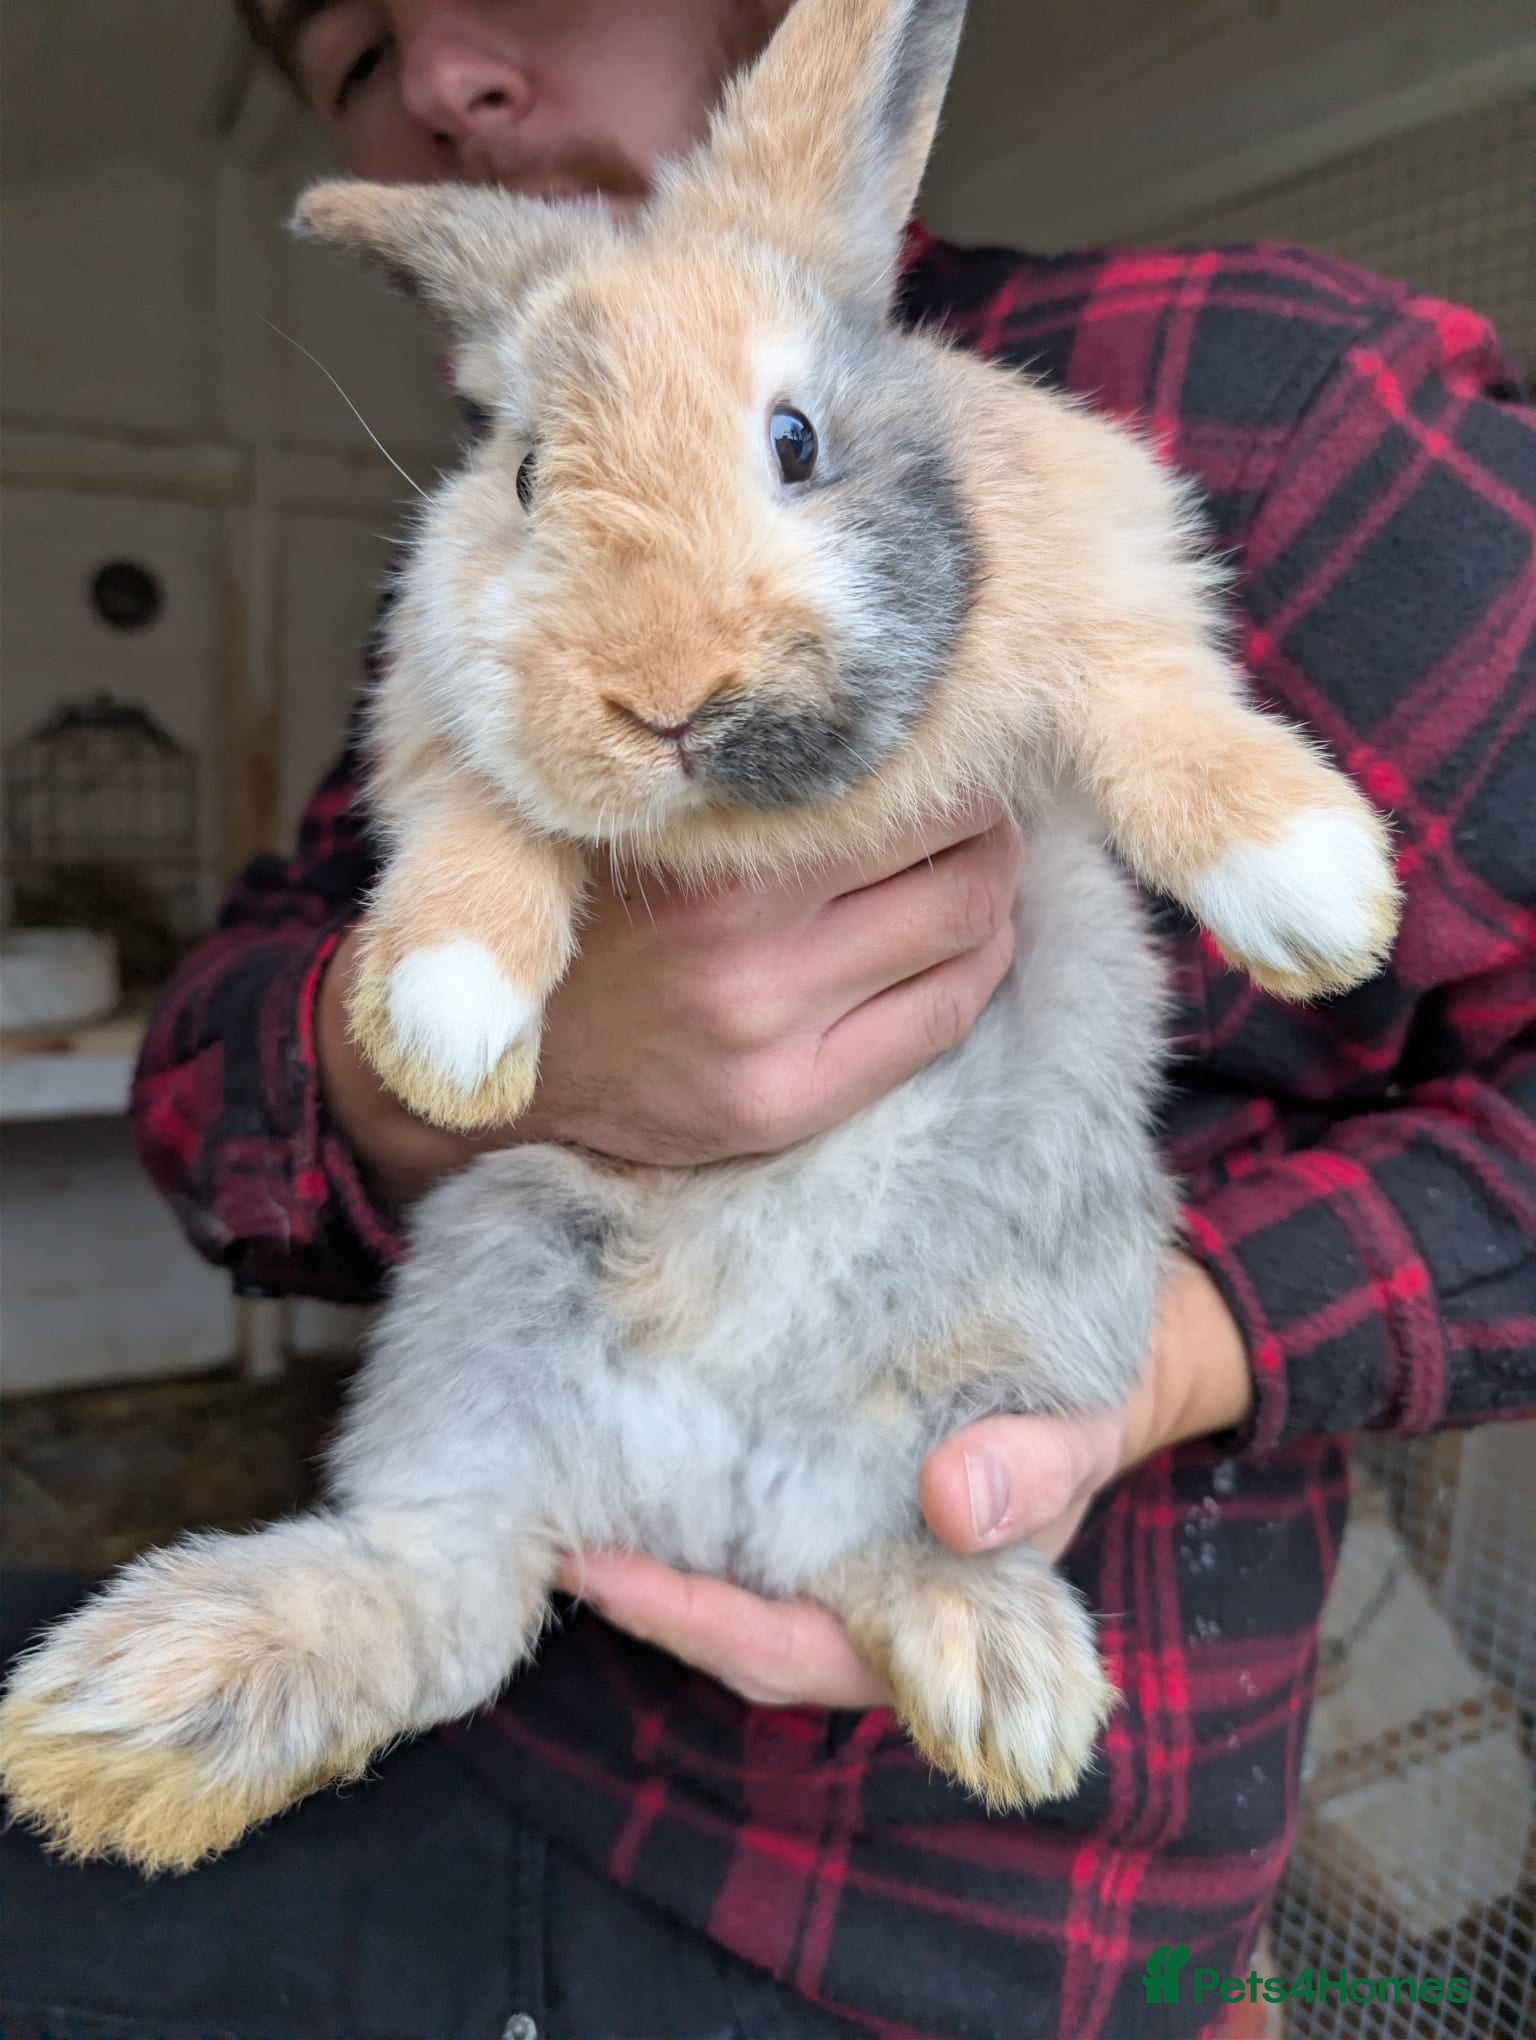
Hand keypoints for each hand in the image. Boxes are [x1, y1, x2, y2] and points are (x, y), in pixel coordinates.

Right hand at [318, 807, 1021, 1203]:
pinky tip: (960, 944)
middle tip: (982, 802)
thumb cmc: (566, 915)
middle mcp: (741, 953)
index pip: (897, 783)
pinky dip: (973, 969)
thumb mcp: (622, 817)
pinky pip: (938, 1022)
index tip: (952, 739)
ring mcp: (770, 1039)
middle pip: (958, 862)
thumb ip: (728, 773)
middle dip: (991, 824)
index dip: (950, 754)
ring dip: (993, 894)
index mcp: (701, 858)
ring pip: (967, 940)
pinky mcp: (784, 1106)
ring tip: (975, 866)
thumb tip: (867, 711)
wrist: (473, 1072)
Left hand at [555, 1255, 1252, 1705]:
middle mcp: (864, 1602)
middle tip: (542, 1525)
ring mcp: (840, 1556)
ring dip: (644, 1547)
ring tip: (556, 1480)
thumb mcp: (1082, 1435)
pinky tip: (622, 1436)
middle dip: (637, 1590)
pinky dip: (681, 1501)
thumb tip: (955, 1502)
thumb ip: (1033, 1469)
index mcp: (924, 1618)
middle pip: (728, 1630)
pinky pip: (739, 1525)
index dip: (694, 1622)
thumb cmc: (1093, 1411)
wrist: (1115, 1366)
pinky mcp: (821, 1497)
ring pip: (724, 1582)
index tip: (604, 1571)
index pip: (786, 1651)